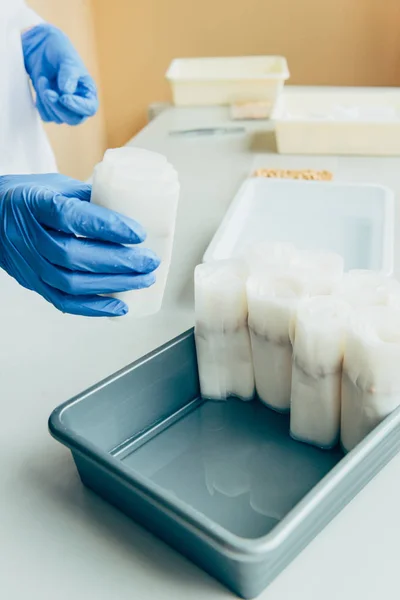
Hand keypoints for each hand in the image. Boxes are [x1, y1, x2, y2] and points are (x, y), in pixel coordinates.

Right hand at [0, 174, 159, 316]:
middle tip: (149, 261)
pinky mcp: (32, 283)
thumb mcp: (57, 186)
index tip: (138, 233)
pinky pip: (62, 302)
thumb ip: (91, 199)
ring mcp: (28, 263)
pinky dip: (94, 307)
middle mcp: (28, 236)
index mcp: (35, 203)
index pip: (71, 217)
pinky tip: (120, 306)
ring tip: (143, 280)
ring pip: (70, 282)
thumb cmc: (30, 197)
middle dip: (118, 262)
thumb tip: (133, 210)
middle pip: (73, 255)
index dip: (107, 227)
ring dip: (113, 284)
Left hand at [22, 24, 97, 125]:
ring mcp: (65, 107)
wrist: (41, 48)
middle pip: (73, 119)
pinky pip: (46, 116)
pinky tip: (40, 87)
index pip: (89, 108)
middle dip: (58, 107)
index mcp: (89, 92)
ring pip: (57, 118)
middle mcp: (79, 103)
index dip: (77, 106)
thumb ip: (69, 75)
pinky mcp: (51, 108)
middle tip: (48, 92)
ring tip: (43, 79)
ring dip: (46, 101)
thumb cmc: (59, 51)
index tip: (64, 97)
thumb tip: (66, 92)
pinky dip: (40, 104)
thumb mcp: (67, 59)